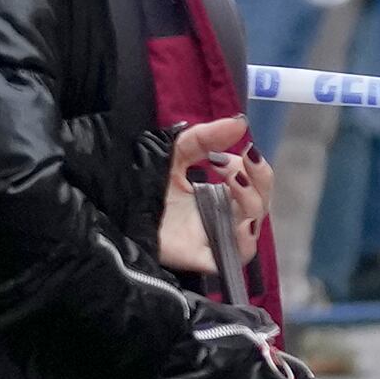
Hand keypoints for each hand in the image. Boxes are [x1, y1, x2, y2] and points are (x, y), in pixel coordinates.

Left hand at [158, 115, 261, 279]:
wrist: (118, 212)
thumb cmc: (146, 186)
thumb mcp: (176, 153)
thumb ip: (205, 137)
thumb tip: (241, 121)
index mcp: (220, 195)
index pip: (253, 182)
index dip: (251, 165)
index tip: (225, 155)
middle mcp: (224, 217)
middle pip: (261, 202)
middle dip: (261, 177)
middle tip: (245, 158)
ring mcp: (217, 237)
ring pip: (254, 226)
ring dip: (252, 200)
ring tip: (233, 181)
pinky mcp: (207, 256)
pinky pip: (239, 253)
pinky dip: (244, 238)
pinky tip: (237, 221)